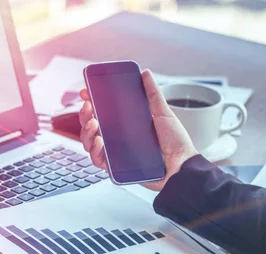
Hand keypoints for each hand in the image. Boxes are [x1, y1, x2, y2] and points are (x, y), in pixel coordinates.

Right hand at [79, 70, 197, 190]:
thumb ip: (153, 94)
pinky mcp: (117, 168)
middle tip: (87, 106)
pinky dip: (95, 151)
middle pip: (92, 126)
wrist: (181, 166)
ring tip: (93, 124)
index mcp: (126, 124)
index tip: (87, 92)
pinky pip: (98, 160)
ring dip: (86, 132)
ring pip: (90, 143)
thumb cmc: (175, 143)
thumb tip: (146, 74)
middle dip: (84, 115)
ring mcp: (116, 153)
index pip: (103, 111)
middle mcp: (118, 138)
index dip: (92, 102)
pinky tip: (99, 142)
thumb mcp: (163, 113)